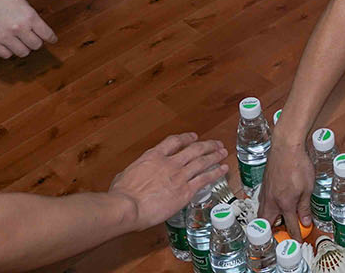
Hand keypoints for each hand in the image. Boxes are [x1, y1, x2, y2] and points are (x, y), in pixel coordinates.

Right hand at [0, 0, 55, 57]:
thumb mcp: (24, 4)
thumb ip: (32, 18)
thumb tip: (40, 33)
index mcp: (29, 16)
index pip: (46, 34)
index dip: (51, 38)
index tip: (52, 40)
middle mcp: (18, 28)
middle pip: (36, 45)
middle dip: (36, 41)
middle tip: (32, 38)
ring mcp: (4, 36)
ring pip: (23, 53)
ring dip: (23, 47)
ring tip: (19, 40)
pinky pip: (7, 55)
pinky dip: (9, 51)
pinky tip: (8, 43)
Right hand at [110, 133, 229, 229]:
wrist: (128, 206)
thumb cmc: (122, 195)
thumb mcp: (124, 176)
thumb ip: (135, 172)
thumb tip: (132, 175)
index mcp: (153, 157)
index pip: (174, 142)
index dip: (186, 138)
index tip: (193, 137)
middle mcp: (169, 163)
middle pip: (193, 149)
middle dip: (207, 145)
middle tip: (216, 144)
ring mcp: (179, 176)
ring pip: (202, 161)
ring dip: (214, 156)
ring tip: (223, 153)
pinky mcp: (185, 191)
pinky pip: (204, 179)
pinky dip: (215, 172)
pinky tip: (223, 169)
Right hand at [259, 137, 313, 240]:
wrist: (286, 146)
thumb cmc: (298, 164)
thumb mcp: (307, 188)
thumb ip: (305, 206)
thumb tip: (306, 221)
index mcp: (285, 203)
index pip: (290, 225)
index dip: (295, 236)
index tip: (297, 242)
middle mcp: (272, 200)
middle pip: (267, 223)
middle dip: (271, 232)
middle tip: (280, 235)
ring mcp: (265, 192)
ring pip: (262, 213)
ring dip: (268, 220)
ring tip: (277, 222)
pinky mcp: (264, 184)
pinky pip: (262, 201)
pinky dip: (266, 207)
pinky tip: (274, 204)